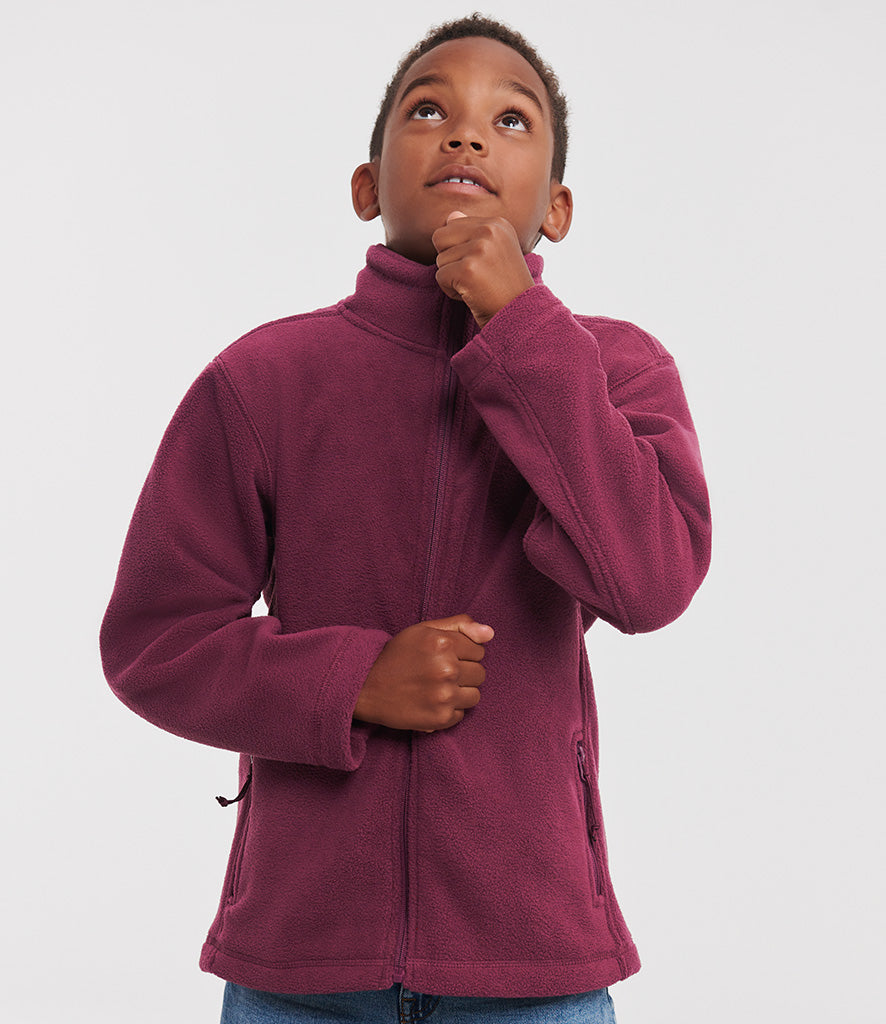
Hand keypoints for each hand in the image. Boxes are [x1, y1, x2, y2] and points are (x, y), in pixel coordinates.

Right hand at [353, 613, 492, 732]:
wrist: (366, 687)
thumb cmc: (397, 655)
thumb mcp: (423, 630)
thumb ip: (459, 625)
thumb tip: (490, 633)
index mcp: (443, 643)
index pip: (479, 650)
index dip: (463, 653)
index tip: (445, 656)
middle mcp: (446, 668)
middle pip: (480, 673)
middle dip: (464, 672)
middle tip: (440, 673)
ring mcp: (444, 695)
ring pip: (475, 695)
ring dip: (461, 692)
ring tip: (438, 688)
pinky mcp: (441, 717)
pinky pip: (462, 713)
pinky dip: (451, 709)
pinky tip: (432, 701)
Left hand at [432, 212, 534, 327]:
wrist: (520, 316)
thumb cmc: (505, 287)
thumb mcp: (494, 252)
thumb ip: (472, 232)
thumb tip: (451, 215)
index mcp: (497, 223)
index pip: (451, 225)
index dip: (459, 250)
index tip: (482, 264)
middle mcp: (489, 230)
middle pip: (439, 238)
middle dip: (450, 260)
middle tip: (475, 275)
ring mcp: (480, 249)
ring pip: (440, 260)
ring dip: (453, 279)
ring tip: (477, 286)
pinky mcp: (468, 269)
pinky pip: (440, 277)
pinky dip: (451, 291)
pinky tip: (472, 295)